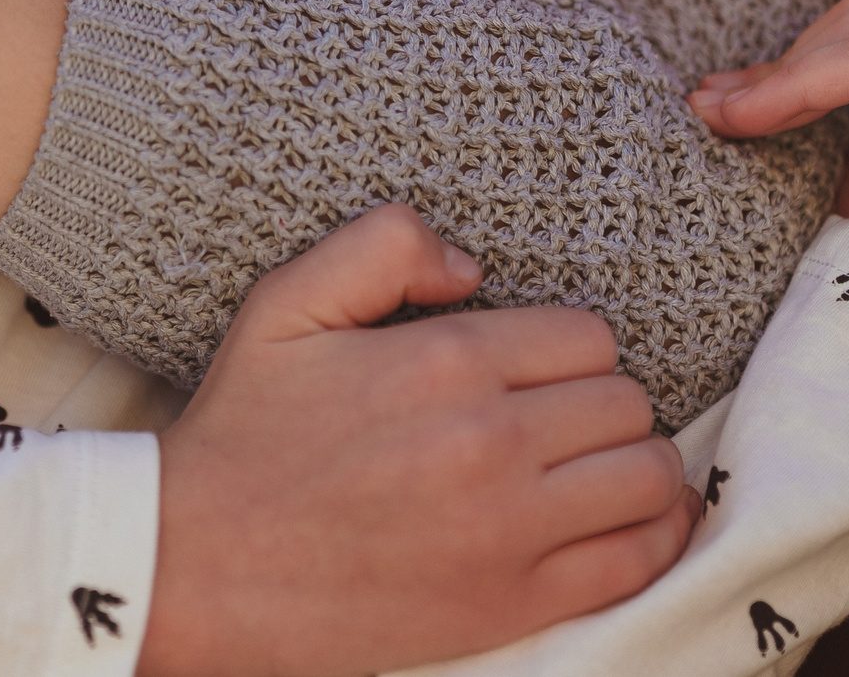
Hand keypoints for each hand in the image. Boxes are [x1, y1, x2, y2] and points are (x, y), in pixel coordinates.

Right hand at [142, 206, 700, 676]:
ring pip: (648, 475)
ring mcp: (508, 529)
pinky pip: (637, 561)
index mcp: (446, 361)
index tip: (536, 370)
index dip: (568, 348)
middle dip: (602, 403)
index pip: (588, 336)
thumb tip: (473, 265)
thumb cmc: (243, 431)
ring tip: (594, 468)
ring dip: (634, 465)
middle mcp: (492, 442)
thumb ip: (383, 245)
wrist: (195, 561)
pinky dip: (653, 537)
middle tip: (559, 419)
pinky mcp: (512, 603)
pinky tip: (625, 521)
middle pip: (626, 402)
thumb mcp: (288, 304)